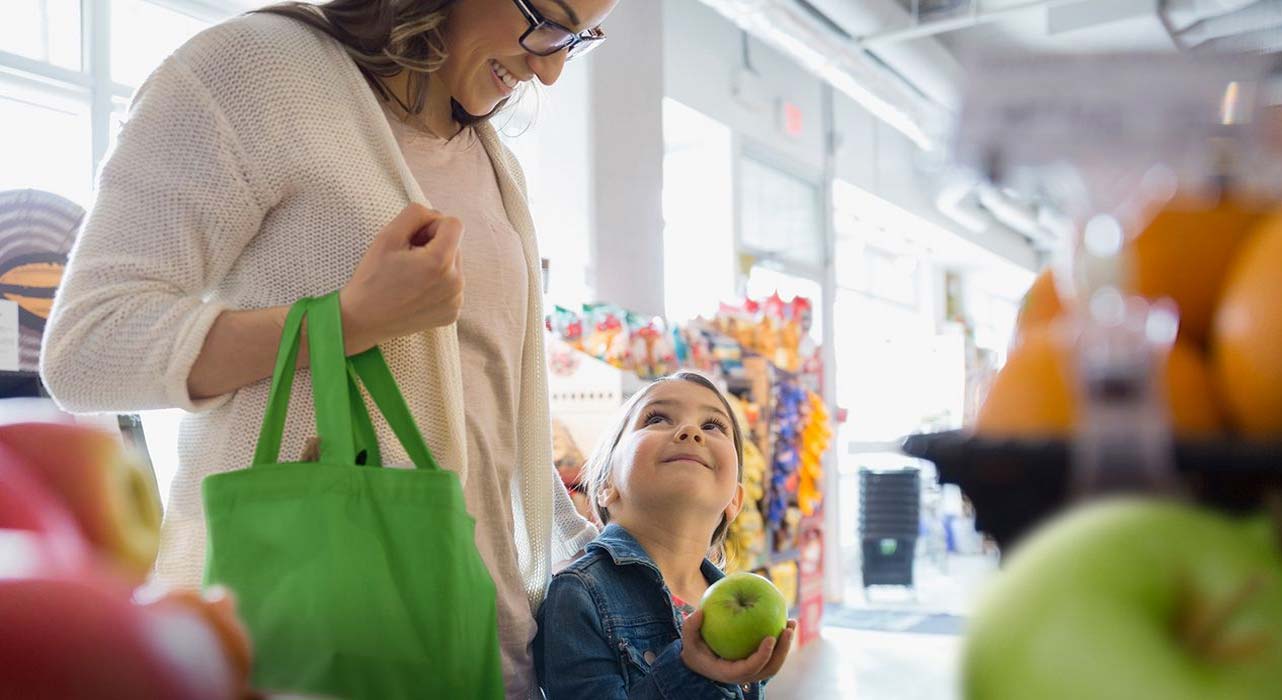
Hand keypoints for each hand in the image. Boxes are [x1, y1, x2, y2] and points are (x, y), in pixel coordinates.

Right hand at [339, 204, 463, 352]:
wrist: (363, 319)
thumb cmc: (372, 278)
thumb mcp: (388, 235)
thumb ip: (415, 213)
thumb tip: (435, 215)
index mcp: (440, 262)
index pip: (454, 224)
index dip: (432, 225)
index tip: (414, 238)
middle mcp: (455, 283)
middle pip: (455, 245)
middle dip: (433, 245)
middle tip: (406, 259)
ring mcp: (455, 301)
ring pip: (454, 265)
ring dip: (436, 264)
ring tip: (409, 276)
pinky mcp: (452, 313)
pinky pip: (451, 286)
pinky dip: (436, 284)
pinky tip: (415, 291)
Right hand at [679, 610, 797, 684]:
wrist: (700, 663)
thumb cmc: (695, 651)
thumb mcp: (688, 641)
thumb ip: (690, 628)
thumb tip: (699, 612)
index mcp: (729, 672)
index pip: (750, 668)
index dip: (762, 655)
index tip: (770, 638)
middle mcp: (745, 675)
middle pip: (769, 668)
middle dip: (782, 651)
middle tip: (787, 629)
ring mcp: (753, 671)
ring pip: (775, 663)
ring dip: (786, 646)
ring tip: (791, 623)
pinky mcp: (758, 663)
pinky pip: (773, 654)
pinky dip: (781, 640)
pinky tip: (784, 620)